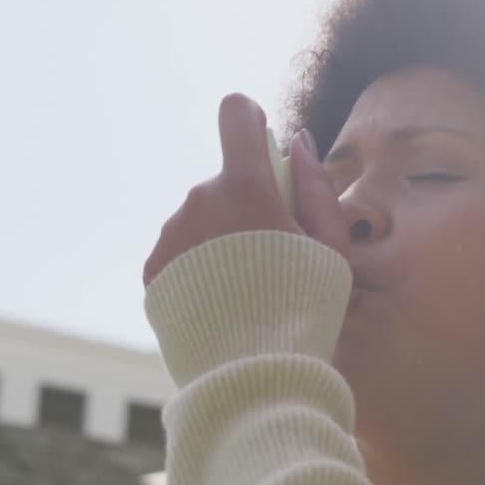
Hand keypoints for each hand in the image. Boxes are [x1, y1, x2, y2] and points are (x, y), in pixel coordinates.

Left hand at [143, 93, 348, 286]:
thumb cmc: (304, 306)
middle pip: (224, 180)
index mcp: (245, 186)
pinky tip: (220, 300)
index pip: (236, 114)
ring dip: (219, 237)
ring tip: (245, 287)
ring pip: (200, 218)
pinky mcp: (153, 269)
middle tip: (271, 254)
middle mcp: (199, 200)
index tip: (263, 145)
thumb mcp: (331, 246)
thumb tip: (296, 143)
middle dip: (245, 203)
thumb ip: (315, 186)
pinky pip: (179, 250)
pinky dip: (197, 266)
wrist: (252, 371)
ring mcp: (171, 234)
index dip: (251, 121)